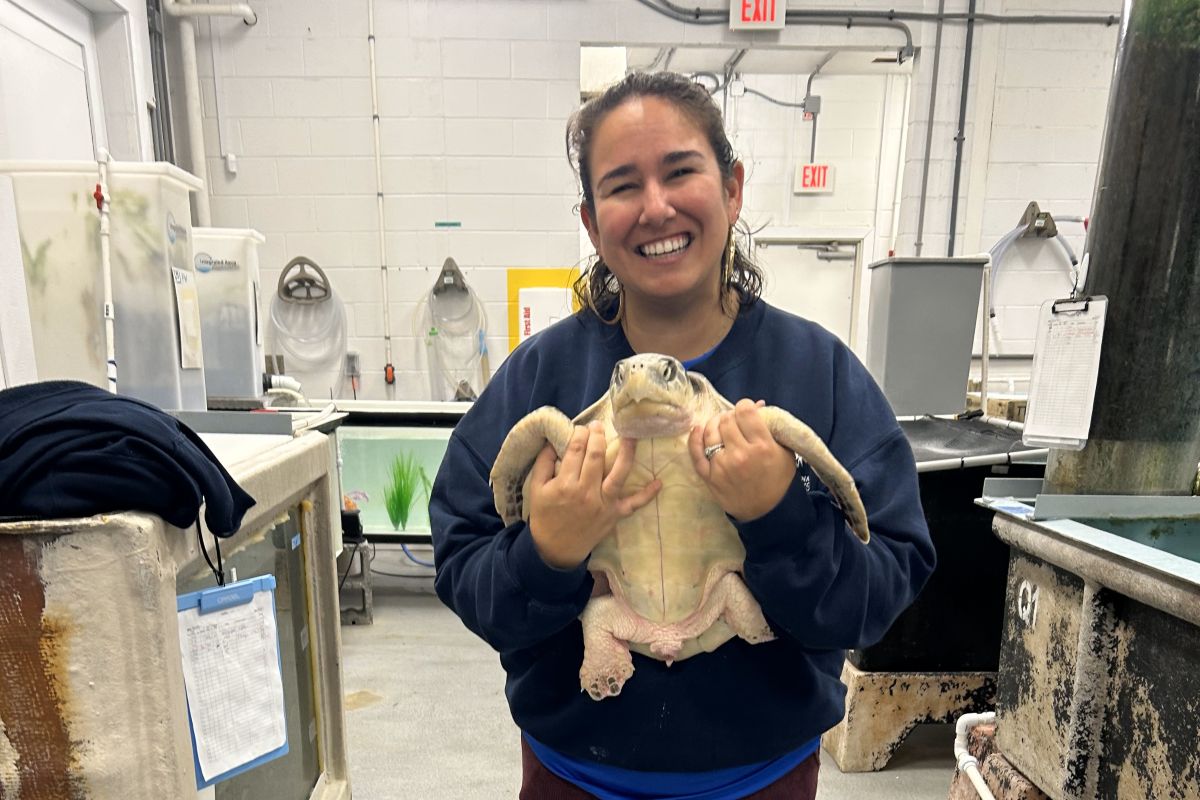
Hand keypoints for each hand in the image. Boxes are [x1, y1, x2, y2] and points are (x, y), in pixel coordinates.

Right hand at [528, 421, 661, 568]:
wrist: (556, 549)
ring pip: (619, 473)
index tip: (582, 428)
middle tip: (599, 425)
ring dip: (627, 452)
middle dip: (598, 436)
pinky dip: (647, 495)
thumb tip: (552, 440)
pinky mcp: (614, 515)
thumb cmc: (545, 516)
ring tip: (631, 436)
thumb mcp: (536, 489)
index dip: (580, 434)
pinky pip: (634, 504)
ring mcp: (603, 504)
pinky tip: (659, 483)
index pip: (575, 450)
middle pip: (596, 456)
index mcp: (565, 484)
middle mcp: (586, 492)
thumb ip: (543, 463)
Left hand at [689, 398, 796, 521]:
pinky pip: (695, 452)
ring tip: (722, 426)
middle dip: (731, 416)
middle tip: (737, 423)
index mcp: (762, 446)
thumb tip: (757, 404)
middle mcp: (740, 454)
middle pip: (726, 419)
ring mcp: (721, 466)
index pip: (744, 411)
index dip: (745, 407)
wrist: (767, 512)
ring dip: (715, 424)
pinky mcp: (709, 476)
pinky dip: (695, 438)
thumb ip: (771, 427)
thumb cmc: (779, 479)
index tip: (748, 412)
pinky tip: (699, 429)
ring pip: (710, 431)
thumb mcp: (784, 451)